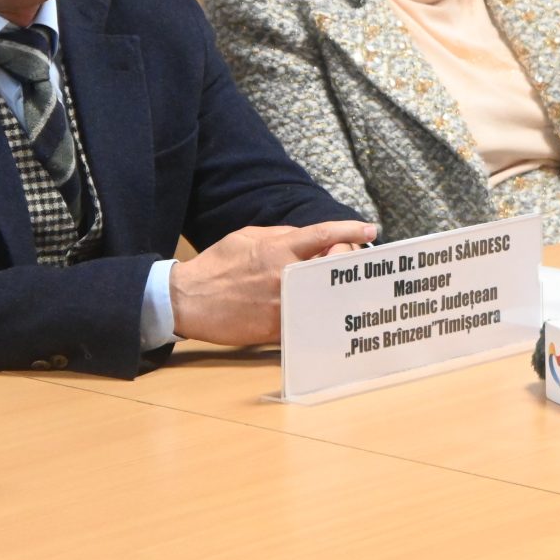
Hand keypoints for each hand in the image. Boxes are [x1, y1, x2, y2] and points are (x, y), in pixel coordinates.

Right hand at [169, 220, 375, 344]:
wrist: (189, 300)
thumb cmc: (217, 265)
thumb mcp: (248, 237)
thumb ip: (282, 235)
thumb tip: (310, 237)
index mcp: (278, 249)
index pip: (323, 236)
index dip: (350, 231)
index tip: (370, 230)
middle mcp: (286, 276)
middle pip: (332, 267)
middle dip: (346, 262)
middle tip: (350, 262)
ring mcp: (283, 305)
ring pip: (324, 296)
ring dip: (335, 290)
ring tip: (343, 287)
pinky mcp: (277, 329)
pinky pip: (308, 321)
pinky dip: (318, 315)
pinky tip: (324, 312)